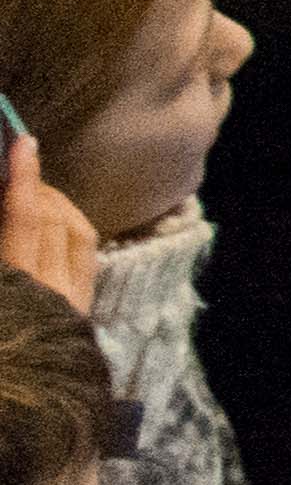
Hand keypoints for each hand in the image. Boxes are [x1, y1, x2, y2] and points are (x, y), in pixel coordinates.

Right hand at [0, 143, 90, 315]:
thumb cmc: (1, 340)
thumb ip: (5, 234)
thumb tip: (6, 207)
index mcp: (14, 283)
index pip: (26, 218)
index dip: (24, 178)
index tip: (24, 144)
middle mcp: (50, 288)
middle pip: (53, 220)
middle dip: (36, 189)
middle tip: (18, 170)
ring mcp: (72, 300)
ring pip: (78, 233)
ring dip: (58, 204)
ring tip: (37, 192)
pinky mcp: (82, 310)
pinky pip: (89, 256)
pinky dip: (74, 229)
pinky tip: (60, 222)